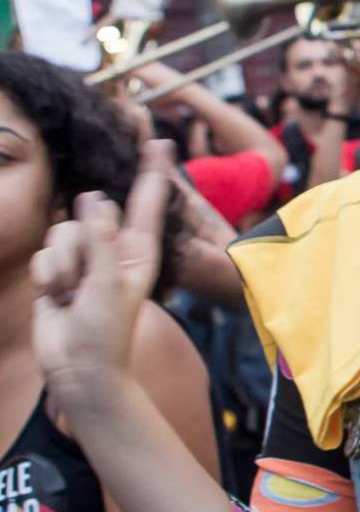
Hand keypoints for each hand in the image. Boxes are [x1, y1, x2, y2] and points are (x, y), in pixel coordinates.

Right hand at [32, 141, 174, 409]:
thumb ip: (102, 239)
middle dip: (84, 239)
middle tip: (86, 282)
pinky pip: (46, 253)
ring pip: (63, 232)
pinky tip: (58, 299)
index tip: (161, 141)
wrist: (78, 370)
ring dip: (63, 266)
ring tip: (74, 295)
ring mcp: (86, 259)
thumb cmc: (105, 332)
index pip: (146, 202)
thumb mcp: (109, 283)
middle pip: (93, 213)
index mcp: (140, 250)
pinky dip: (49, 277)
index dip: (152, 170)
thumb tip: (95, 197)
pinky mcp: (60, 270)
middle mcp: (114, 248)